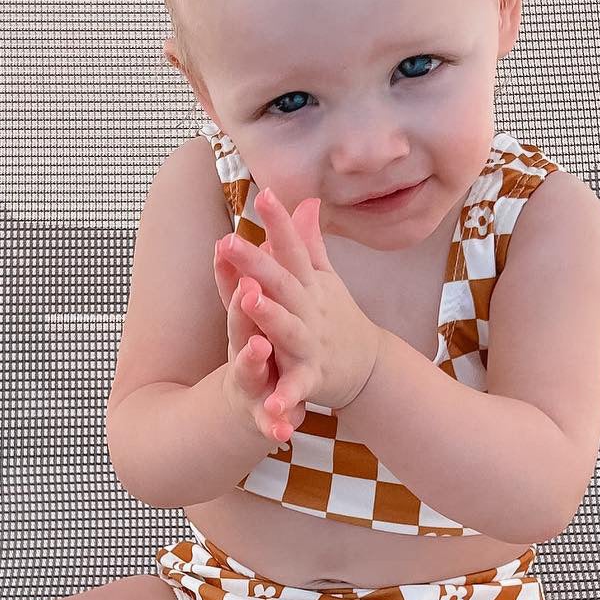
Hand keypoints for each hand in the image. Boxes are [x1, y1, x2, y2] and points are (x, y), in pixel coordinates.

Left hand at [214, 187, 381, 416]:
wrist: (369, 367)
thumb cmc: (336, 317)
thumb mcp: (324, 278)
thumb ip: (310, 241)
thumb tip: (308, 201)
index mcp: (308, 284)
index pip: (292, 248)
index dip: (279, 222)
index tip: (264, 192)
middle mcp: (310, 309)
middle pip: (282, 281)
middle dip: (256, 261)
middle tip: (230, 240)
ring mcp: (311, 343)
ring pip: (288, 328)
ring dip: (269, 315)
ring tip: (249, 301)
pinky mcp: (312, 377)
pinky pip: (296, 387)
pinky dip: (285, 398)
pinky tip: (270, 407)